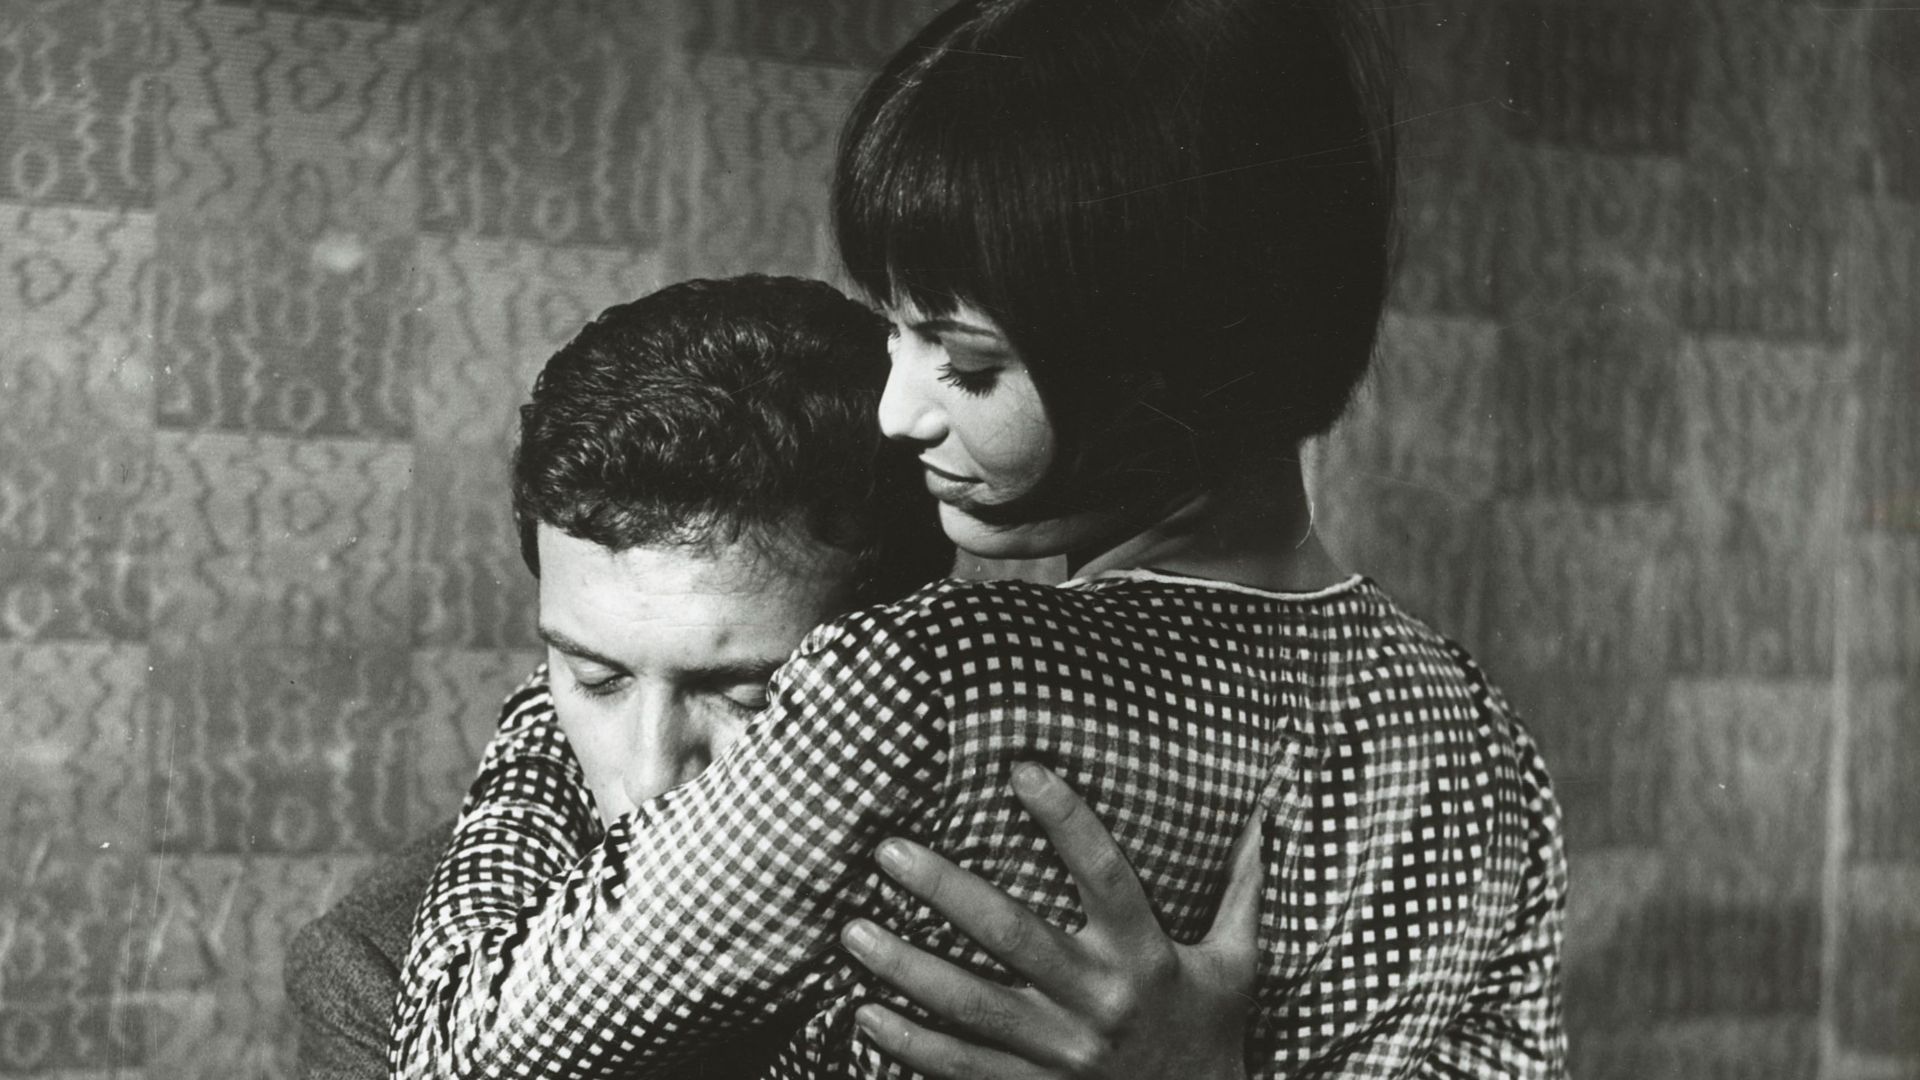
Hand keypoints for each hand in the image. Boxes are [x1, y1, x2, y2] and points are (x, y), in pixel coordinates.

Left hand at [840, 763, 1260, 1079]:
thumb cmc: (1212, 1037)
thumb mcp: (1239, 966)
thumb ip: (1243, 892)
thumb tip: (1267, 818)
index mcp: (1148, 958)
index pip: (1107, 873)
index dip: (1067, 818)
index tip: (1021, 768)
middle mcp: (1100, 1003)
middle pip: (1013, 935)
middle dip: (945, 890)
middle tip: (889, 852)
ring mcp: (1061, 1053)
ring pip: (970, 1006)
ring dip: (905, 968)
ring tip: (853, 932)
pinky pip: (960, 1069)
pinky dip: (908, 1046)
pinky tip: (864, 1015)